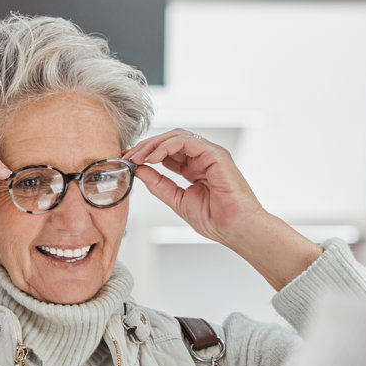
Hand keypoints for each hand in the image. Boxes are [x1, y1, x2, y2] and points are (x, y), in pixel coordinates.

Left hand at [124, 129, 321, 289]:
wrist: (236, 229)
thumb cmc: (216, 220)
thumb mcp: (177, 200)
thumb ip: (159, 185)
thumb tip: (140, 171)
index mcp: (195, 168)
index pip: (167, 153)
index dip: (146, 154)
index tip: (128, 162)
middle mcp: (202, 158)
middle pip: (169, 140)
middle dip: (146, 147)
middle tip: (128, 156)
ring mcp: (210, 154)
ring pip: (176, 136)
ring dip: (153, 144)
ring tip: (138, 156)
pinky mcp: (215, 154)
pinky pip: (186, 141)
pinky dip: (166, 146)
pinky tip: (153, 157)